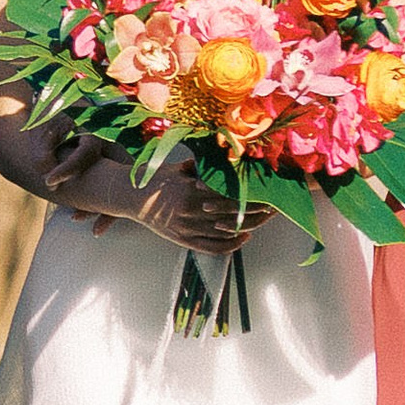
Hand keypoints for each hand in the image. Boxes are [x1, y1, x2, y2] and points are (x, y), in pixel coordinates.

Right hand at [61, 147, 261, 250]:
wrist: (129, 197)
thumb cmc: (156, 179)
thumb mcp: (179, 167)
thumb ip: (202, 166)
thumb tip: (226, 157)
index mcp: (190, 190)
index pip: (228, 194)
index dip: (250, 194)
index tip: (267, 189)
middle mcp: (189, 211)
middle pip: (232, 214)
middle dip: (256, 211)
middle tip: (275, 206)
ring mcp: (186, 229)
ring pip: (225, 231)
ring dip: (249, 226)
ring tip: (266, 219)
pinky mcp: (182, 240)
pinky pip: (212, 247)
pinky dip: (231, 245)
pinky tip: (244, 238)